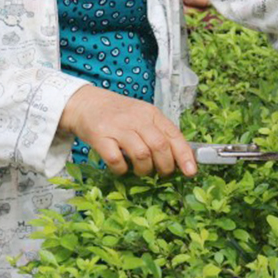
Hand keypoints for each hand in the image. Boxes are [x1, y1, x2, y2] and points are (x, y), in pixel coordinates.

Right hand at [59, 85, 197, 176]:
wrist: (85, 103)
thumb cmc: (118, 114)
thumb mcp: (142, 116)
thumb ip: (158, 133)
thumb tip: (178, 159)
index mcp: (151, 113)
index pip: (173, 134)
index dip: (184, 155)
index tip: (191, 172)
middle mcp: (136, 118)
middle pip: (159, 146)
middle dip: (165, 166)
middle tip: (162, 174)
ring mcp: (117, 127)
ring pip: (141, 154)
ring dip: (145, 169)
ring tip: (141, 171)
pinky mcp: (100, 137)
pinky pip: (116, 159)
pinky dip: (122, 170)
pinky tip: (122, 168)